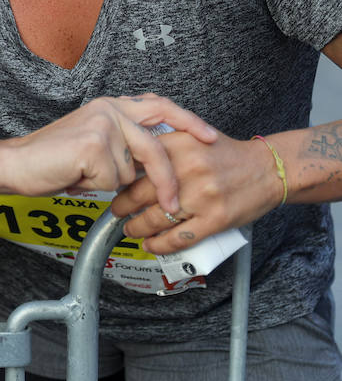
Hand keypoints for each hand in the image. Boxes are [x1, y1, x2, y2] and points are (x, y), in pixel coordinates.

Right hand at [0, 93, 218, 213]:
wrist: (13, 162)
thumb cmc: (49, 159)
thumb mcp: (92, 144)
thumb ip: (121, 144)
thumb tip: (150, 166)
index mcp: (111, 106)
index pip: (159, 107)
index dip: (187, 121)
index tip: (209, 136)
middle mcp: (110, 109)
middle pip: (156, 144)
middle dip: (169, 175)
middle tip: (176, 200)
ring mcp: (103, 125)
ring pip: (131, 170)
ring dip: (110, 182)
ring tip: (80, 174)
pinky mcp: (94, 146)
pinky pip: (112, 180)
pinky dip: (94, 187)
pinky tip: (73, 176)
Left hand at [111, 131, 280, 253]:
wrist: (268, 169)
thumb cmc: (227, 154)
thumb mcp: (192, 136)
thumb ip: (162, 144)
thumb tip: (127, 158)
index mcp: (177, 146)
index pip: (135, 164)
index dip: (119, 178)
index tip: (112, 185)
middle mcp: (187, 170)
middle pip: (139, 193)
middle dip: (122, 206)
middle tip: (116, 211)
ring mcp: (201, 197)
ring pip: (155, 218)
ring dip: (137, 228)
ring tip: (130, 229)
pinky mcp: (215, 219)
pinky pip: (179, 237)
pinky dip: (160, 244)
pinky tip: (150, 245)